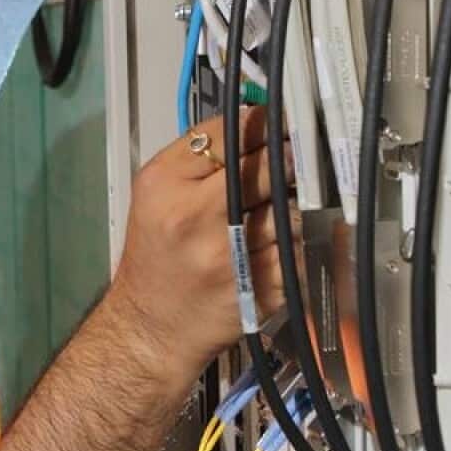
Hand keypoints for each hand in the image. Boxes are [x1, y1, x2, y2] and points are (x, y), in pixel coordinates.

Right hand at [109, 106, 296, 368]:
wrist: (150, 327)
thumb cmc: (155, 254)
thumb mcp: (156, 195)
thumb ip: (198, 158)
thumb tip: (259, 122)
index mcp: (165, 184)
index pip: (228, 133)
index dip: (262, 125)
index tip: (278, 125)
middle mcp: (195, 215)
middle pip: (265, 166)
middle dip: (285, 161)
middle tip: (291, 162)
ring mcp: (231, 254)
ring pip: (290, 208)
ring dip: (293, 206)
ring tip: (280, 211)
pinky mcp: (260, 286)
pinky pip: (299, 248)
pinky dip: (298, 243)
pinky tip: (281, 245)